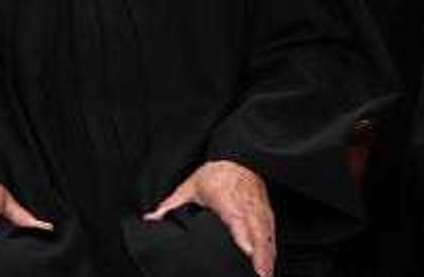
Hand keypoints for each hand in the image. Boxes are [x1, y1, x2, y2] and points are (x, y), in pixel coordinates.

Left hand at [144, 160, 275, 276]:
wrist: (238, 158)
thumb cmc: (216, 173)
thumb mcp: (190, 186)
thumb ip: (171, 204)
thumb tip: (151, 218)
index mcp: (227, 200)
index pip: (237, 219)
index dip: (244, 236)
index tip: (248, 251)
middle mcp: (246, 206)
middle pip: (257, 232)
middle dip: (260, 254)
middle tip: (261, 275)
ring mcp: (258, 210)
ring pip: (267, 234)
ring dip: (268, 255)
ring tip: (266, 275)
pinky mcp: (266, 212)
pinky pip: (271, 232)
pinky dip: (272, 249)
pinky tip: (270, 264)